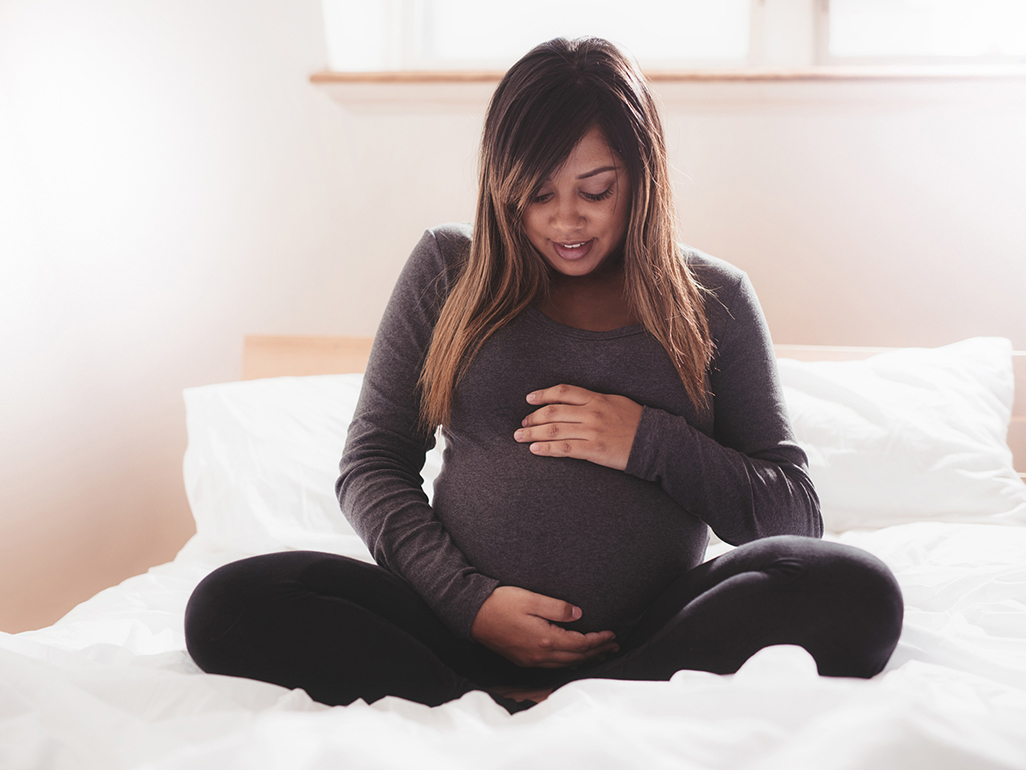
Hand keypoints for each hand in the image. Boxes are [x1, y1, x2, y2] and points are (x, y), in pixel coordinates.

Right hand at [470, 586, 617, 667]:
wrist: (472, 615)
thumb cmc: (500, 603)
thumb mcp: (531, 598)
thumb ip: (557, 608)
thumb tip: (579, 615)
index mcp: (545, 639)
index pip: (580, 644)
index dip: (598, 640)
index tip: (611, 634)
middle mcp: (540, 655)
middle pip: (576, 657)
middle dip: (597, 651)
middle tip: (613, 646)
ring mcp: (531, 659)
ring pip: (566, 664)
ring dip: (585, 659)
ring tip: (600, 653)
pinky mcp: (523, 659)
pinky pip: (553, 665)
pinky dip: (569, 662)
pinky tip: (573, 659)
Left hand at [514, 384, 642, 470]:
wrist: (655, 442)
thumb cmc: (637, 422)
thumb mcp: (616, 402)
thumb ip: (595, 400)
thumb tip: (575, 401)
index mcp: (596, 398)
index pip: (563, 392)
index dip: (543, 394)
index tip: (529, 399)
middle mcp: (592, 412)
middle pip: (553, 412)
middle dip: (533, 418)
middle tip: (522, 425)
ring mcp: (593, 431)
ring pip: (555, 430)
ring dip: (534, 434)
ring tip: (520, 438)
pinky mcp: (594, 450)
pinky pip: (565, 449)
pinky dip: (547, 448)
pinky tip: (535, 450)